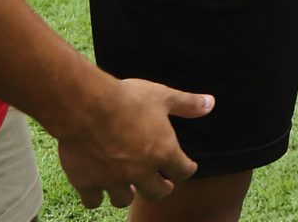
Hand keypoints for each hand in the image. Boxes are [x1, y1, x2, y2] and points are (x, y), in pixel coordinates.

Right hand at [54, 78, 211, 208]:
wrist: (86, 106)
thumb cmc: (127, 98)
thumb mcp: (162, 96)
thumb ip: (187, 104)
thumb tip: (210, 103)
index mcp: (163, 152)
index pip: (183, 171)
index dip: (186, 169)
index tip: (186, 168)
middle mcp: (140, 172)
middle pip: (156, 193)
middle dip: (161, 189)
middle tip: (162, 185)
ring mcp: (113, 180)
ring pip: (124, 199)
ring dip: (129, 194)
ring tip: (129, 188)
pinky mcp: (87, 182)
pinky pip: (94, 200)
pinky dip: (96, 196)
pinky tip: (97, 190)